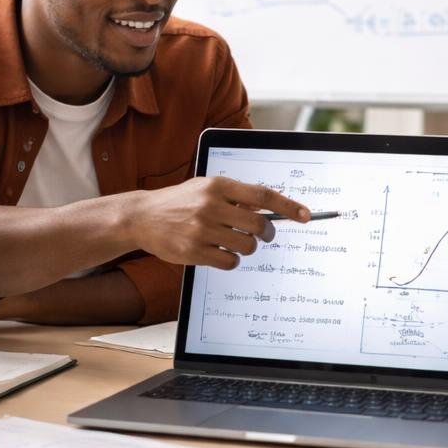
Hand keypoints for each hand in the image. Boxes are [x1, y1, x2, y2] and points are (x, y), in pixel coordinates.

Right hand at [126, 176, 309, 269]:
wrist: (142, 216)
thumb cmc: (180, 201)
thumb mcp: (205, 188)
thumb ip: (235, 196)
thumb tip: (271, 209)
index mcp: (217, 185)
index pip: (262, 196)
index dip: (288, 207)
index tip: (305, 215)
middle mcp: (210, 206)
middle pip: (258, 225)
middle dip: (266, 233)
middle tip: (264, 235)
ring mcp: (201, 230)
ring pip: (246, 246)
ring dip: (247, 248)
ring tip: (234, 242)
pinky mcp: (193, 251)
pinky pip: (229, 261)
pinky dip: (231, 260)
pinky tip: (220, 253)